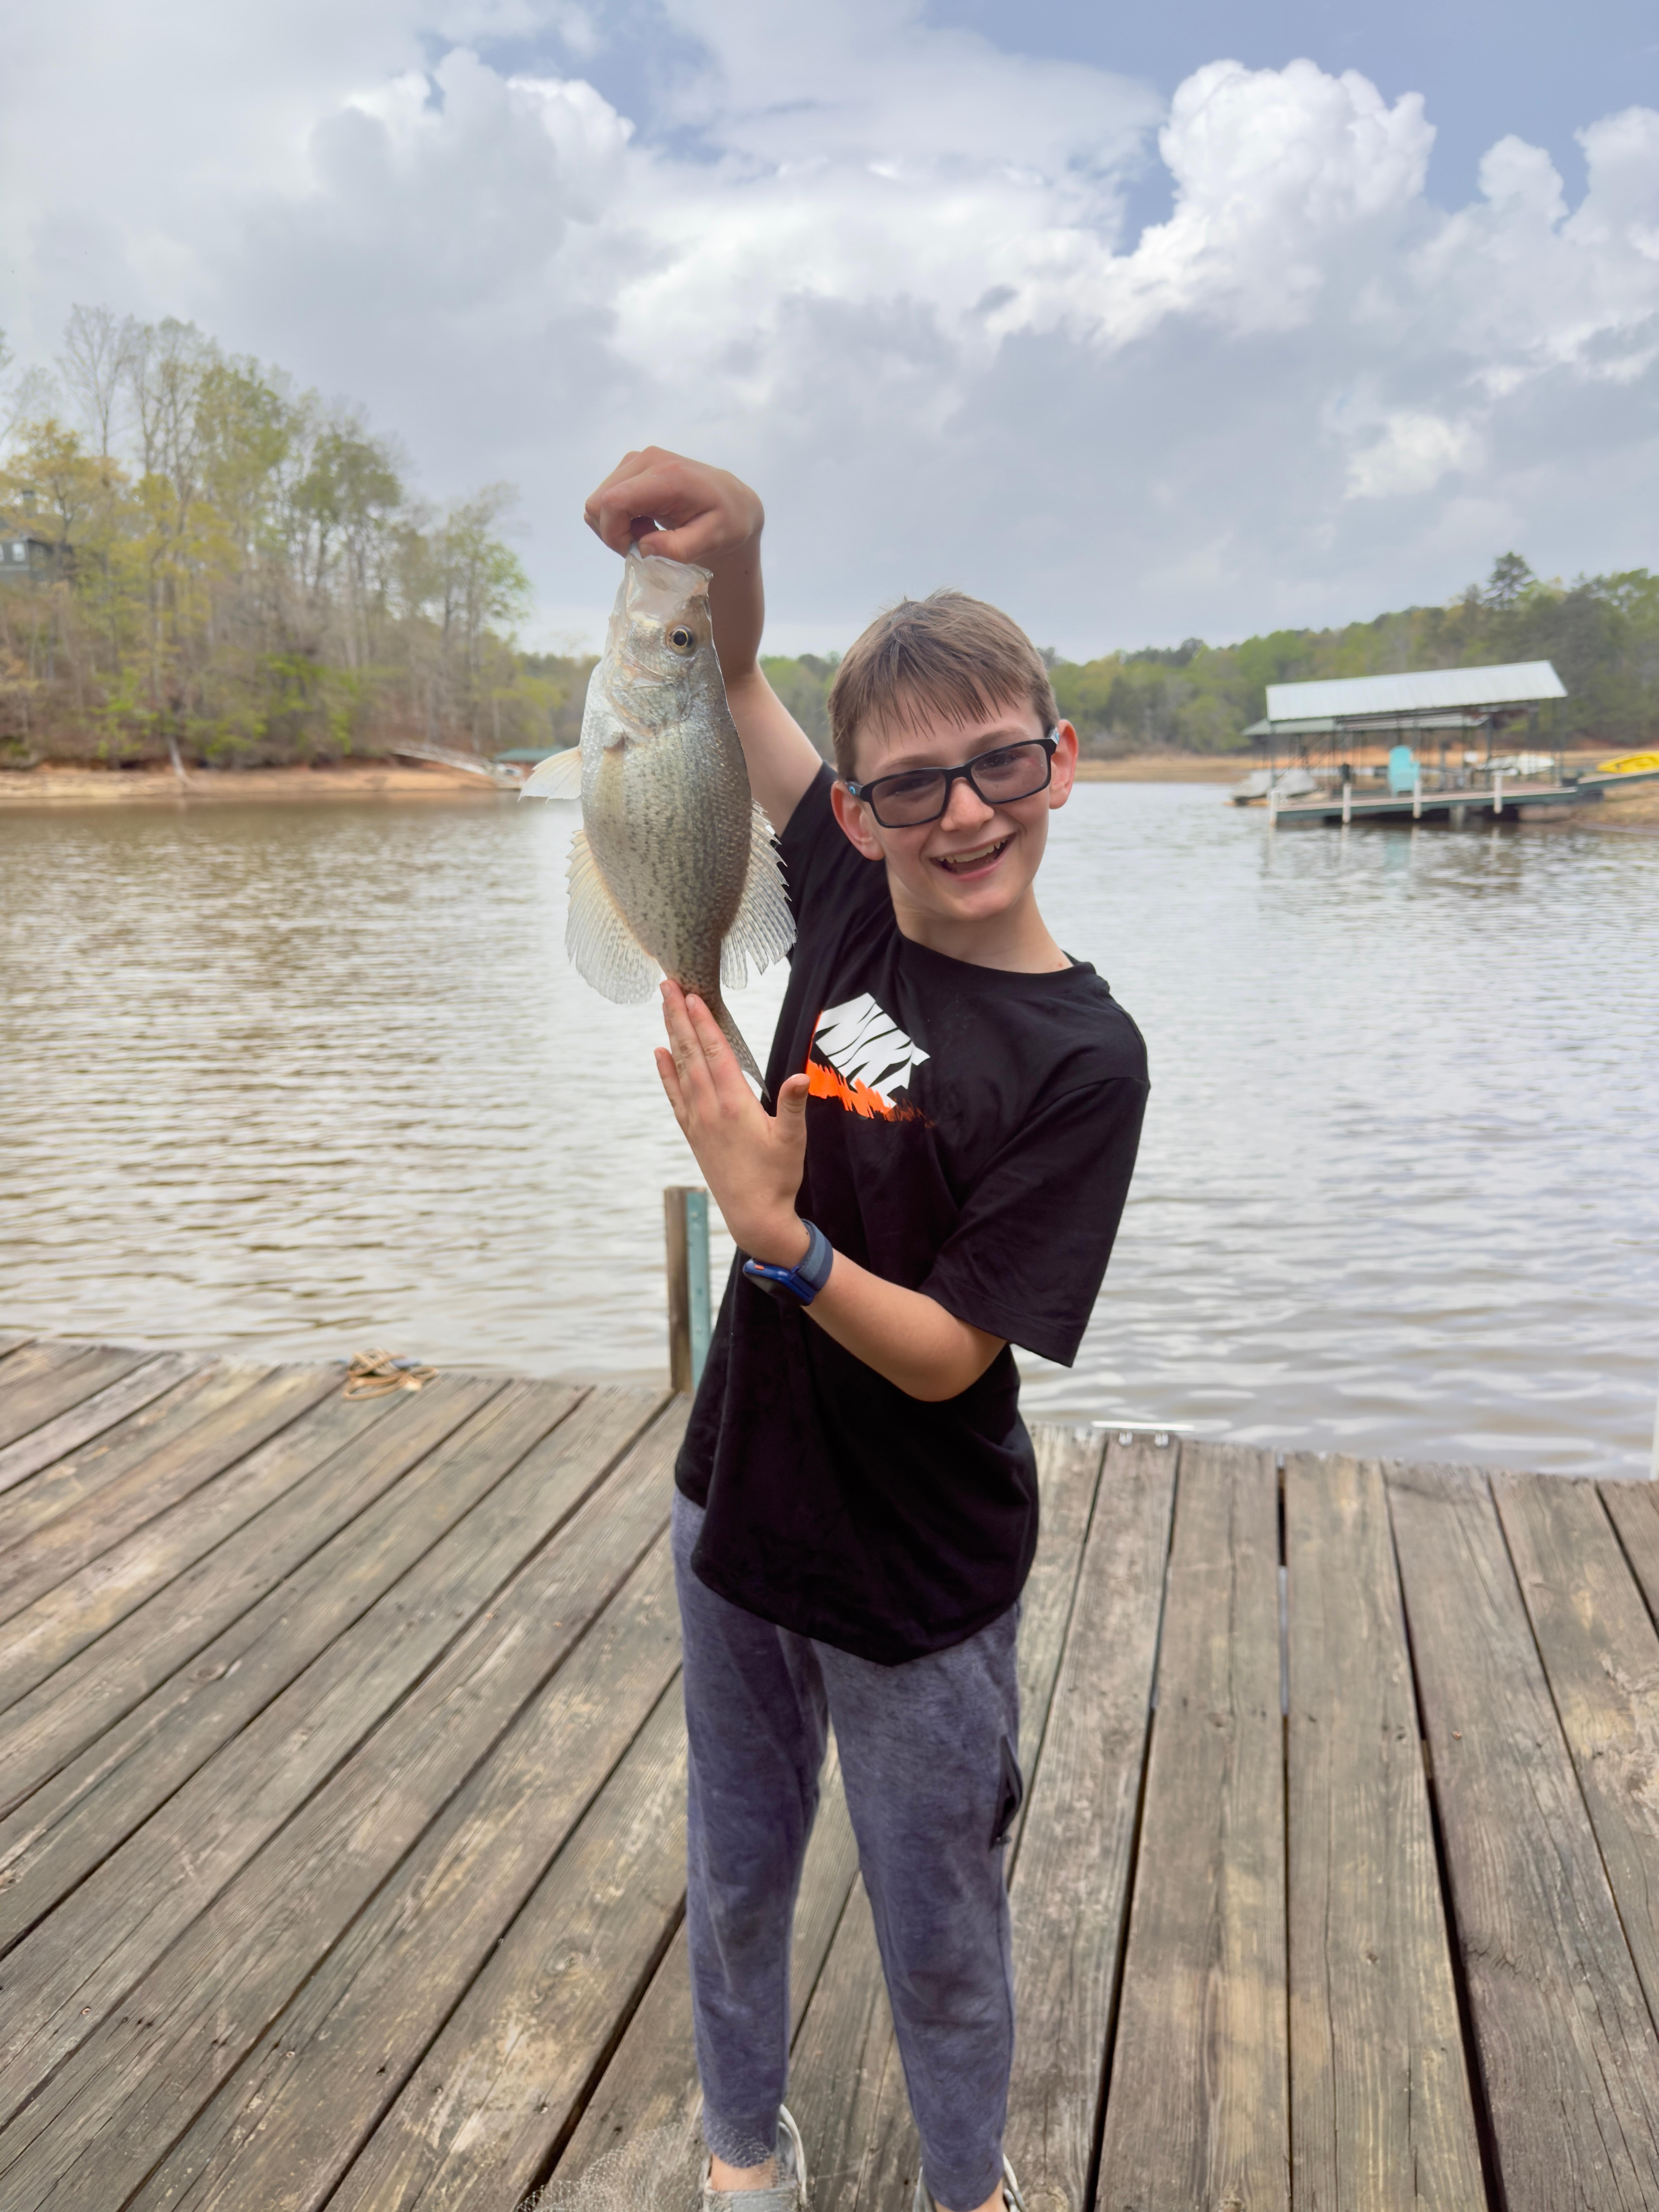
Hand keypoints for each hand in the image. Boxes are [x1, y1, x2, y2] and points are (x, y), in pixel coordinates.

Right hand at [585, 447, 762, 570]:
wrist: (733, 502)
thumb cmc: (727, 522)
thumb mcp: (712, 541)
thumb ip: (679, 548)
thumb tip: (643, 547)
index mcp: (667, 476)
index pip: (614, 501)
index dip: (613, 533)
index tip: (634, 552)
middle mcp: (647, 460)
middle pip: (600, 501)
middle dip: (614, 532)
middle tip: (644, 545)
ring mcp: (637, 460)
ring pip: (599, 501)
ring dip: (616, 525)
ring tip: (648, 533)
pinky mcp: (632, 467)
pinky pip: (607, 498)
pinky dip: (619, 517)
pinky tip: (645, 523)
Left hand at [655, 982, 810, 1266]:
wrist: (754, 1216)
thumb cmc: (778, 1177)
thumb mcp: (792, 1140)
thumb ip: (792, 1105)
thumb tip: (799, 1076)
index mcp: (734, 1105)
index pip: (716, 1053)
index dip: (703, 1022)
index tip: (691, 995)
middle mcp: (709, 1109)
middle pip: (690, 1053)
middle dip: (679, 1017)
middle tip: (667, 986)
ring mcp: (697, 1121)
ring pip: (680, 1069)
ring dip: (671, 1035)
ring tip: (664, 1008)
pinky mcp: (692, 1133)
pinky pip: (674, 1095)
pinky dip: (665, 1072)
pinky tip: (659, 1054)